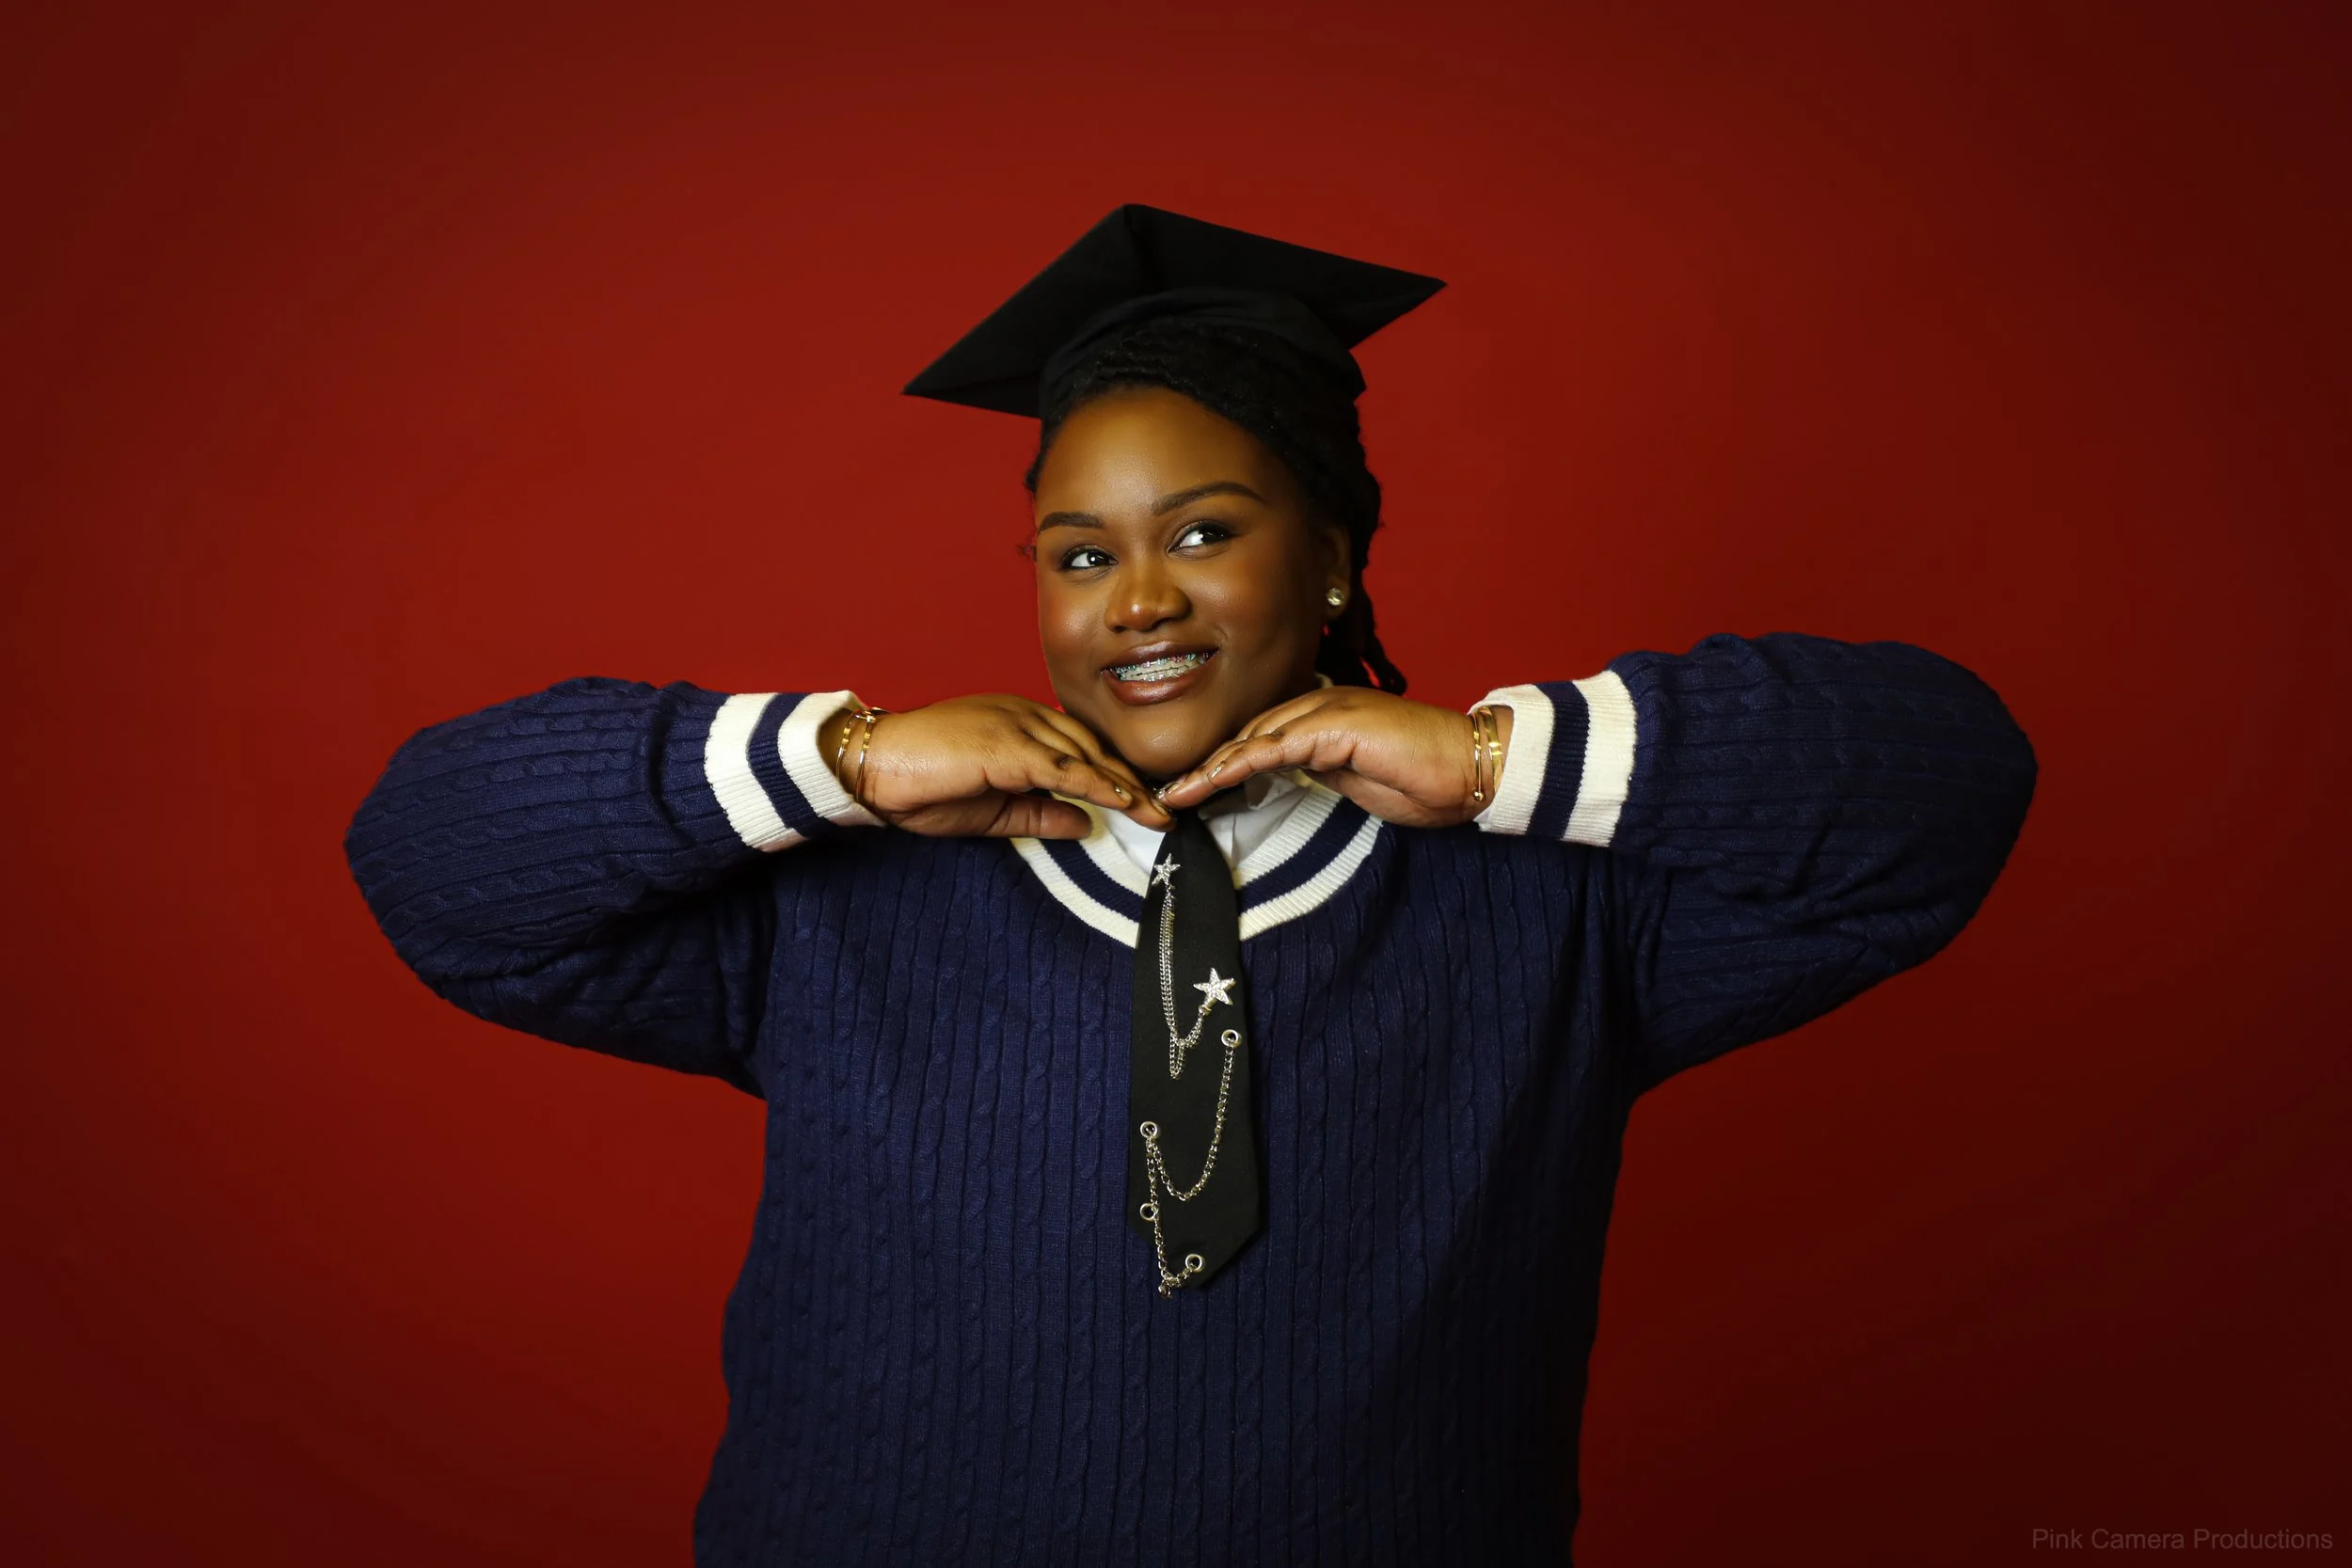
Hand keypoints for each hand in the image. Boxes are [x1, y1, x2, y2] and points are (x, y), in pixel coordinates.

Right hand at [822, 695, 1172, 838]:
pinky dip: (1098, 785)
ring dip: (1126, 785)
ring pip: (1085, 755)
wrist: (868, 767)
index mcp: (1018, 721)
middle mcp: (1022, 713)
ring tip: (1158, 813)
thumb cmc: (919, 784)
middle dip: (1132, 780)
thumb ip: (1039, 811)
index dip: (1114, 774)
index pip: (1079, 746)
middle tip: (1168, 810)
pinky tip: (1125, 803)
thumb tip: (1086, 823)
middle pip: (1092, 747)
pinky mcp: (1006, 745)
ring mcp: (1015, 724)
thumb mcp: (992, 809)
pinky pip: (1063, 768)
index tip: (1145, 802)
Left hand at [1154, 687, 1512, 828]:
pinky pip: (1276, 747)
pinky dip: (1239, 764)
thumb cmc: (1426, 778)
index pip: (1262, 737)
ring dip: (1210, 767)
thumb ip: (1321, 770)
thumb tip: (1285, 778)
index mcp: (1326, 715)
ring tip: (1174, 794)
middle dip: (1206, 764)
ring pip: (1254, 738)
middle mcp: (1321, 704)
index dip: (1224, 763)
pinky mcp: (1336, 726)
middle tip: (1168, 794)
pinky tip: (1209, 780)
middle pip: (1248, 733)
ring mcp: (1328, 710)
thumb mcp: (1358, 779)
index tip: (1192, 790)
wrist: (1473, 768)